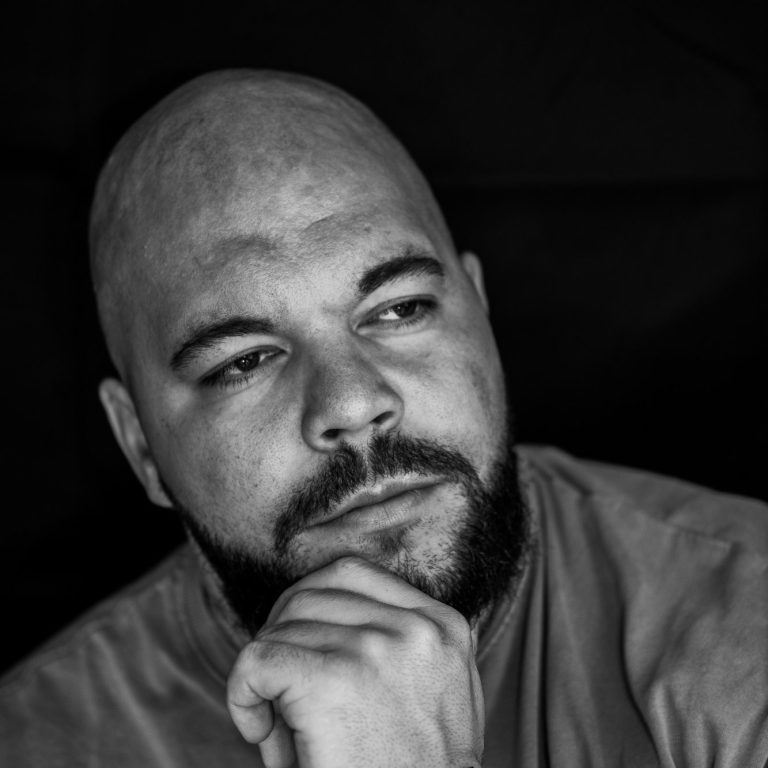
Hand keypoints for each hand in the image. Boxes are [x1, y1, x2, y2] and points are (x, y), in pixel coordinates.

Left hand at [227, 556, 483, 767]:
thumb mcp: (436, 693)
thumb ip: (404, 642)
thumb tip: (324, 606)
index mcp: (442, 626)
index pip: (351, 574)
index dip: (308, 607)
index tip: (301, 652)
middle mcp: (416, 629)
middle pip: (310, 594)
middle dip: (281, 635)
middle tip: (279, 687)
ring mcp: (378, 650)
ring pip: (282, 628)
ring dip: (265, 672)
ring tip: (278, 719)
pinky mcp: (335, 681)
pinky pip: (258, 660)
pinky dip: (242, 692)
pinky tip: (257, 725)